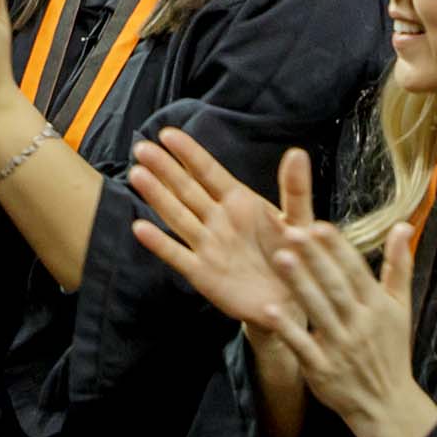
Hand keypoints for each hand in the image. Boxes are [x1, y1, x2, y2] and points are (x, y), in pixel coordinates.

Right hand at [130, 132, 313, 327]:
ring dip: (157, 196)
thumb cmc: (296, 256)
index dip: (189, 153)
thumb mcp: (299, 221)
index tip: (168, 134)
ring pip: (177, 216)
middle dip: (164, 169)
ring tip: (137, 174)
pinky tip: (140, 228)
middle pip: (186, 189)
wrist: (291, 302)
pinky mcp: (202, 273)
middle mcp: (218, 220)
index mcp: (240, 202)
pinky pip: (177, 255)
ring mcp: (207, 245)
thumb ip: (296, 189)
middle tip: (141, 147)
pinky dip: (159, 243)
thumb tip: (297, 152)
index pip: (209, 172)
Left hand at [258, 221, 436, 436]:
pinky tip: (269, 309)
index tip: (319, 225)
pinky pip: (302, 345)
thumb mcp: (401, 308)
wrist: (386, 404)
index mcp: (378, 307)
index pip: (356, 271)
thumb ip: (399, 266)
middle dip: (315, 259)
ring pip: (318, 311)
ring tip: (280, 258)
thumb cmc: (391, 350)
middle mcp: (360, 325)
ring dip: (299, 284)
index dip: (338, 248)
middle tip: (293, 231)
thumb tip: (402, 225)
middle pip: (336, 287)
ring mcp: (340, 348)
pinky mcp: (322, 369)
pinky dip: (287, 328)